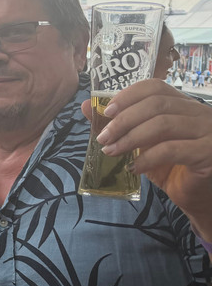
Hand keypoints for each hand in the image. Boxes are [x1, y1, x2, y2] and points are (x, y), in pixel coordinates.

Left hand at [89, 80, 211, 233]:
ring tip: (111, 151)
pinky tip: (133, 168)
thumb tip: (86, 106)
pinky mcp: (209, 153)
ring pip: (163, 124)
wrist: (200, 198)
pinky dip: (147, 158)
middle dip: (123, 120)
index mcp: (184, 105)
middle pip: (156, 104)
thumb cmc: (172, 168)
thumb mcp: (143, 144)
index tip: (106, 112)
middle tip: (103, 137)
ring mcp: (208, 131)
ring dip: (130, 138)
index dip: (128, 96)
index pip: (156, 87)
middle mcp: (200, 113)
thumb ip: (119, 124)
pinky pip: (171, 149)